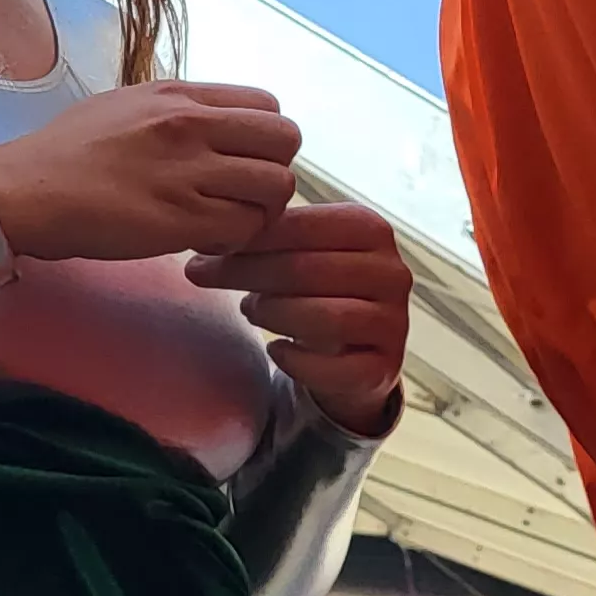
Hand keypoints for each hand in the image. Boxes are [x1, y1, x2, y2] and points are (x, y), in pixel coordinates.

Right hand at [0, 81, 301, 265]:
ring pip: (275, 188)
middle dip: (274, 172)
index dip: (264, 139)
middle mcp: (190, 125)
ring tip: (223, 222)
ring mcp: (187, 171)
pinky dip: (233, 242)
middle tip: (244, 196)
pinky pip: (244, 229)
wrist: (26, 190)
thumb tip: (216, 124)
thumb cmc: (66, 152)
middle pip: (285, 141)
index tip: (241, 161)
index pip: (268, 104)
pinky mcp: (179, 219)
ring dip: (259, 213)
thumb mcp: (126, 104)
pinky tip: (202, 242)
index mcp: (179, 95)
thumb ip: (177, 109)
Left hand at [187, 203, 411, 436]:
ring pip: (325, 317)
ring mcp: (394, 323)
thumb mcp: (297, 253)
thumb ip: (264, 239)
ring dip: (273, 314)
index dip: (250, 239)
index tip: (203, 249)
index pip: (304, 227)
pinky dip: (297, 360)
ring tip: (248, 309)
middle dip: (247, 273)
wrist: (353, 350)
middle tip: (201, 276)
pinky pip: (335, 368)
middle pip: (308, 270)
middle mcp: (391, 273)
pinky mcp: (385, 368)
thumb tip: (203, 241)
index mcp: (370, 230)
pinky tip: (275, 350)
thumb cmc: (315, 288)